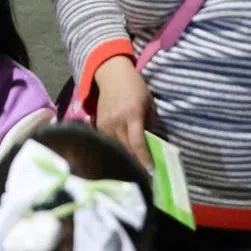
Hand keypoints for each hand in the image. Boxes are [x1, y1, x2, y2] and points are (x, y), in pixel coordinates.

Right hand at [94, 55, 156, 169]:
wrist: (111, 74)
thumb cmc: (135, 87)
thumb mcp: (149, 103)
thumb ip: (150, 123)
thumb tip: (152, 142)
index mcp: (132, 115)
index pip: (137, 142)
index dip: (144, 159)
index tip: (151, 171)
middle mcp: (116, 121)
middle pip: (125, 148)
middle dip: (135, 163)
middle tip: (145, 176)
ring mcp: (105, 122)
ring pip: (115, 147)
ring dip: (125, 158)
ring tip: (134, 168)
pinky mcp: (98, 123)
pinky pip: (107, 141)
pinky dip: (115, 149)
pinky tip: (121, 154)